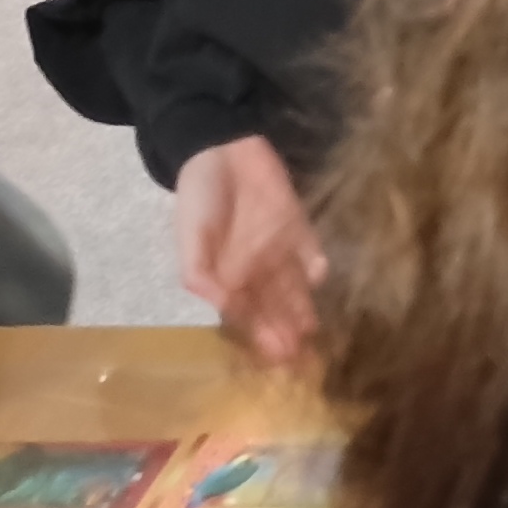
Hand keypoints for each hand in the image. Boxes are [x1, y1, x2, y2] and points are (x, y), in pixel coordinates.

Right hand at [172, 138, 326, 365]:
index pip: (246, 314)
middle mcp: (256, 269)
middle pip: (274, 307)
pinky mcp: (298, 225)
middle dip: (286, 331)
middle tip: (302, 355)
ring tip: (312, 330)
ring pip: (294, 287)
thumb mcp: (189, 236)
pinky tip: (317, 276)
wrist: (220, 148)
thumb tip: (222, 306)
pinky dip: (315, 263)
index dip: (260, 336)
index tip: (276, 359)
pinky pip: (310, 251)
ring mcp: (279, 248)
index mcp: (227, 276)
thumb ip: (199, 273)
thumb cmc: (200, 196)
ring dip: (303, 307)